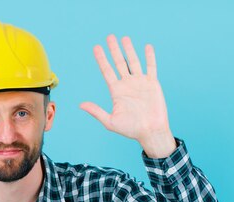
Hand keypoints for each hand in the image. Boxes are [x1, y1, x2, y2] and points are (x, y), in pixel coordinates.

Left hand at [80, 34, 176, 157]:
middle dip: (114, 50)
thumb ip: (96, 111)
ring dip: (129, 50)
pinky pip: (151, 67)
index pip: (107, 71)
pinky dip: (149, 57)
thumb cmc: (130, 129)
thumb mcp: (110, 121)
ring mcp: (140, 83)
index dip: (101, 59)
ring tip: (124, 38)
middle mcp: (127, 84)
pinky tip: (147, 47)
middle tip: (109, 37)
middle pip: (119, 63)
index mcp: (116, 91)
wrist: (150, 132)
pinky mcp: (152, 84)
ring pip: (133, 62)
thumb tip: (81, 105)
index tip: (96, 48)